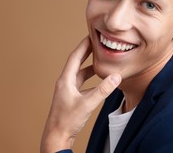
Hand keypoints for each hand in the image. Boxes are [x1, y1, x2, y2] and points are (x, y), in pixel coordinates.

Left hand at [40, 36, 120, 152]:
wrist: (56, 137)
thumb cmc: (67, 121)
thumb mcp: (88, 104)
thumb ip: (103, 90)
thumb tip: (115, 77)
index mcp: (65, 80)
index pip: (75, 57)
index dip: (84, 45)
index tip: (91, 35)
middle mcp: (65, 83)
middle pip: (77, 62)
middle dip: (87, 52)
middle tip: (97, 43)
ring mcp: (68, 90)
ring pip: (80, 73)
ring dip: (90, 66)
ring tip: (101, 60)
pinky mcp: (71, 98)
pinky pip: (82, 83)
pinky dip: (91, 79)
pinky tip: (99, 81)